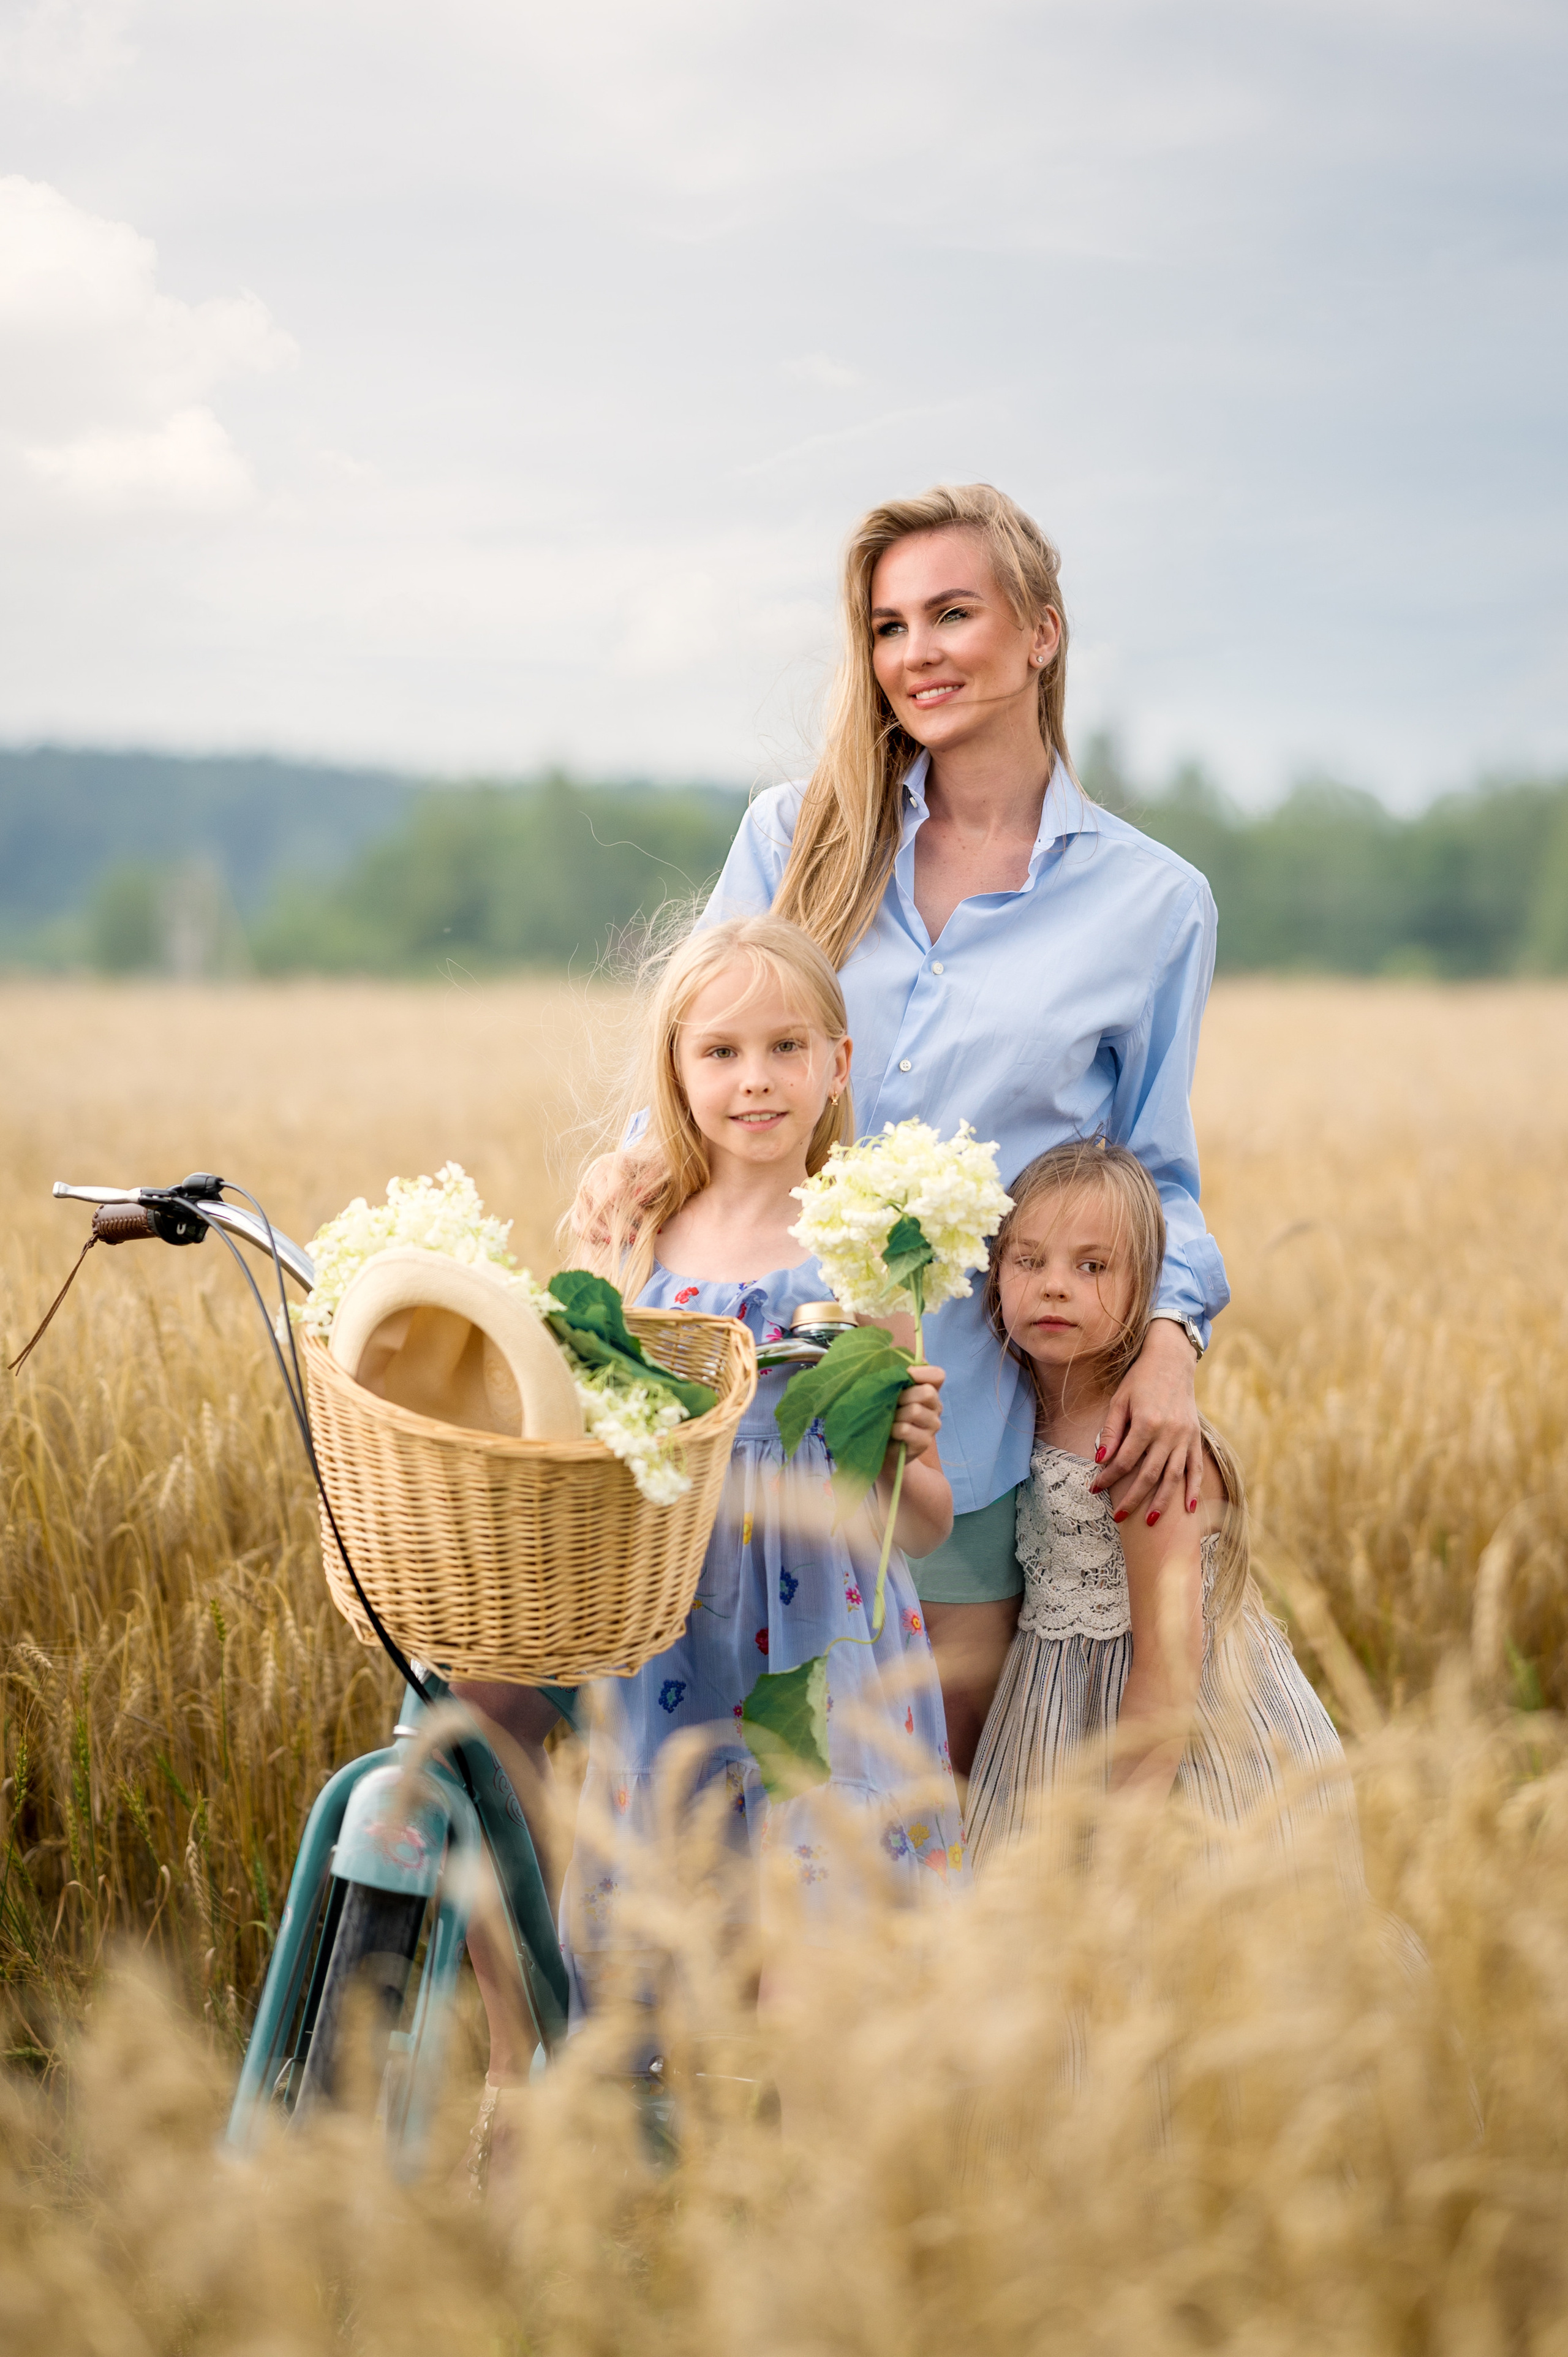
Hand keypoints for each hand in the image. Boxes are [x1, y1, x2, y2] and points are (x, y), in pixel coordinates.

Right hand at [568, 1146, 664, 1252]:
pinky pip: (577, 1222)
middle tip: (635, 1237)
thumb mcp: (656, 1167)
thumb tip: (637, 1197)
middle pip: (600, 1208)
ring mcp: (584, 1190)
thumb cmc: (649, 1168)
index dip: (631, 1211)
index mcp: (611, 1164)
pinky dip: (588, 1234)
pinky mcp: (580, 1203)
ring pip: (587, 1217)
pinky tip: (605, 1240)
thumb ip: (649, 1180)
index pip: (615, 1193)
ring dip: (605, 1234)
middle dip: (619, 1227)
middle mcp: (594, 1176)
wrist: (636, 1164)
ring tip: (624, 1241)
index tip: (645, 1220)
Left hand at [887, 1362, 943, 1469]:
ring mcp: (932, 1426)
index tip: (904, 1376)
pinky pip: (906, 1429)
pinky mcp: (924, 1442)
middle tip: (891, 1403)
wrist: (882, 1448)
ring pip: (916, 1411)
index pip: (937, 1375)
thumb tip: (900, 1369)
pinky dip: (893, 1428)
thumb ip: (896, 1379)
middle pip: (927, 1392)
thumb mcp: (890, 1393)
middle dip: (904, 1395)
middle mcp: (936, 1407)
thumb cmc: (886, 1415)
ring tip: (889, 1419)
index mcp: (930, 1391)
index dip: (921, 1372)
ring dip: (896, 1414)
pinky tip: (890, 1432)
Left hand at [1087, 1320, 1202, 1525]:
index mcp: (1147, 1423)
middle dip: (1132, 1498)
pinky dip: (1193, 1489)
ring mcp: (1185, 1437)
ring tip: (1149, 1521)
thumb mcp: (1119, 1401)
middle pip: (1149, 1475)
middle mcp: (1169, 1433)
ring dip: (1162, 1501)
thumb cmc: (1140, 1381)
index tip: (1094, 1489)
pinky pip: (1195, 1468)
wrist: (1172, 1361)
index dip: (1108, 1477)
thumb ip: (1111, 1431)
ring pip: (1174, 1477)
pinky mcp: (1195, 1438)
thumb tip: (1100, 1460)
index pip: (1124, 1460)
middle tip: (1118, 1517)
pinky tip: (1188, 1508)